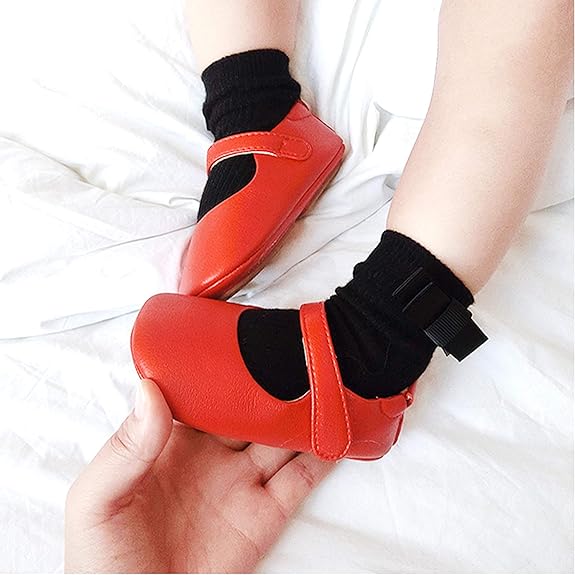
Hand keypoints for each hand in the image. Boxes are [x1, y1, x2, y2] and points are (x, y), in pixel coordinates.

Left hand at [65, 379, 333, 572]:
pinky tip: (336, 433)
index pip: (200, 392)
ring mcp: (240, 483)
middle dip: (269, 382)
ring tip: (326, 384)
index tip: (241, 340)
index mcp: (168, 442)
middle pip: (247, 407)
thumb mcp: (96, 503)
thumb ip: (125, 449)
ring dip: (301, 412)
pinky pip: (301, 479)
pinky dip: (323, 456)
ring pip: (280, 436)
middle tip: (296, 353)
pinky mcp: (265, 515)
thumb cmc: (104, 562)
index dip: (220, 366)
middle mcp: (209, 455)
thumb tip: (150, 392)